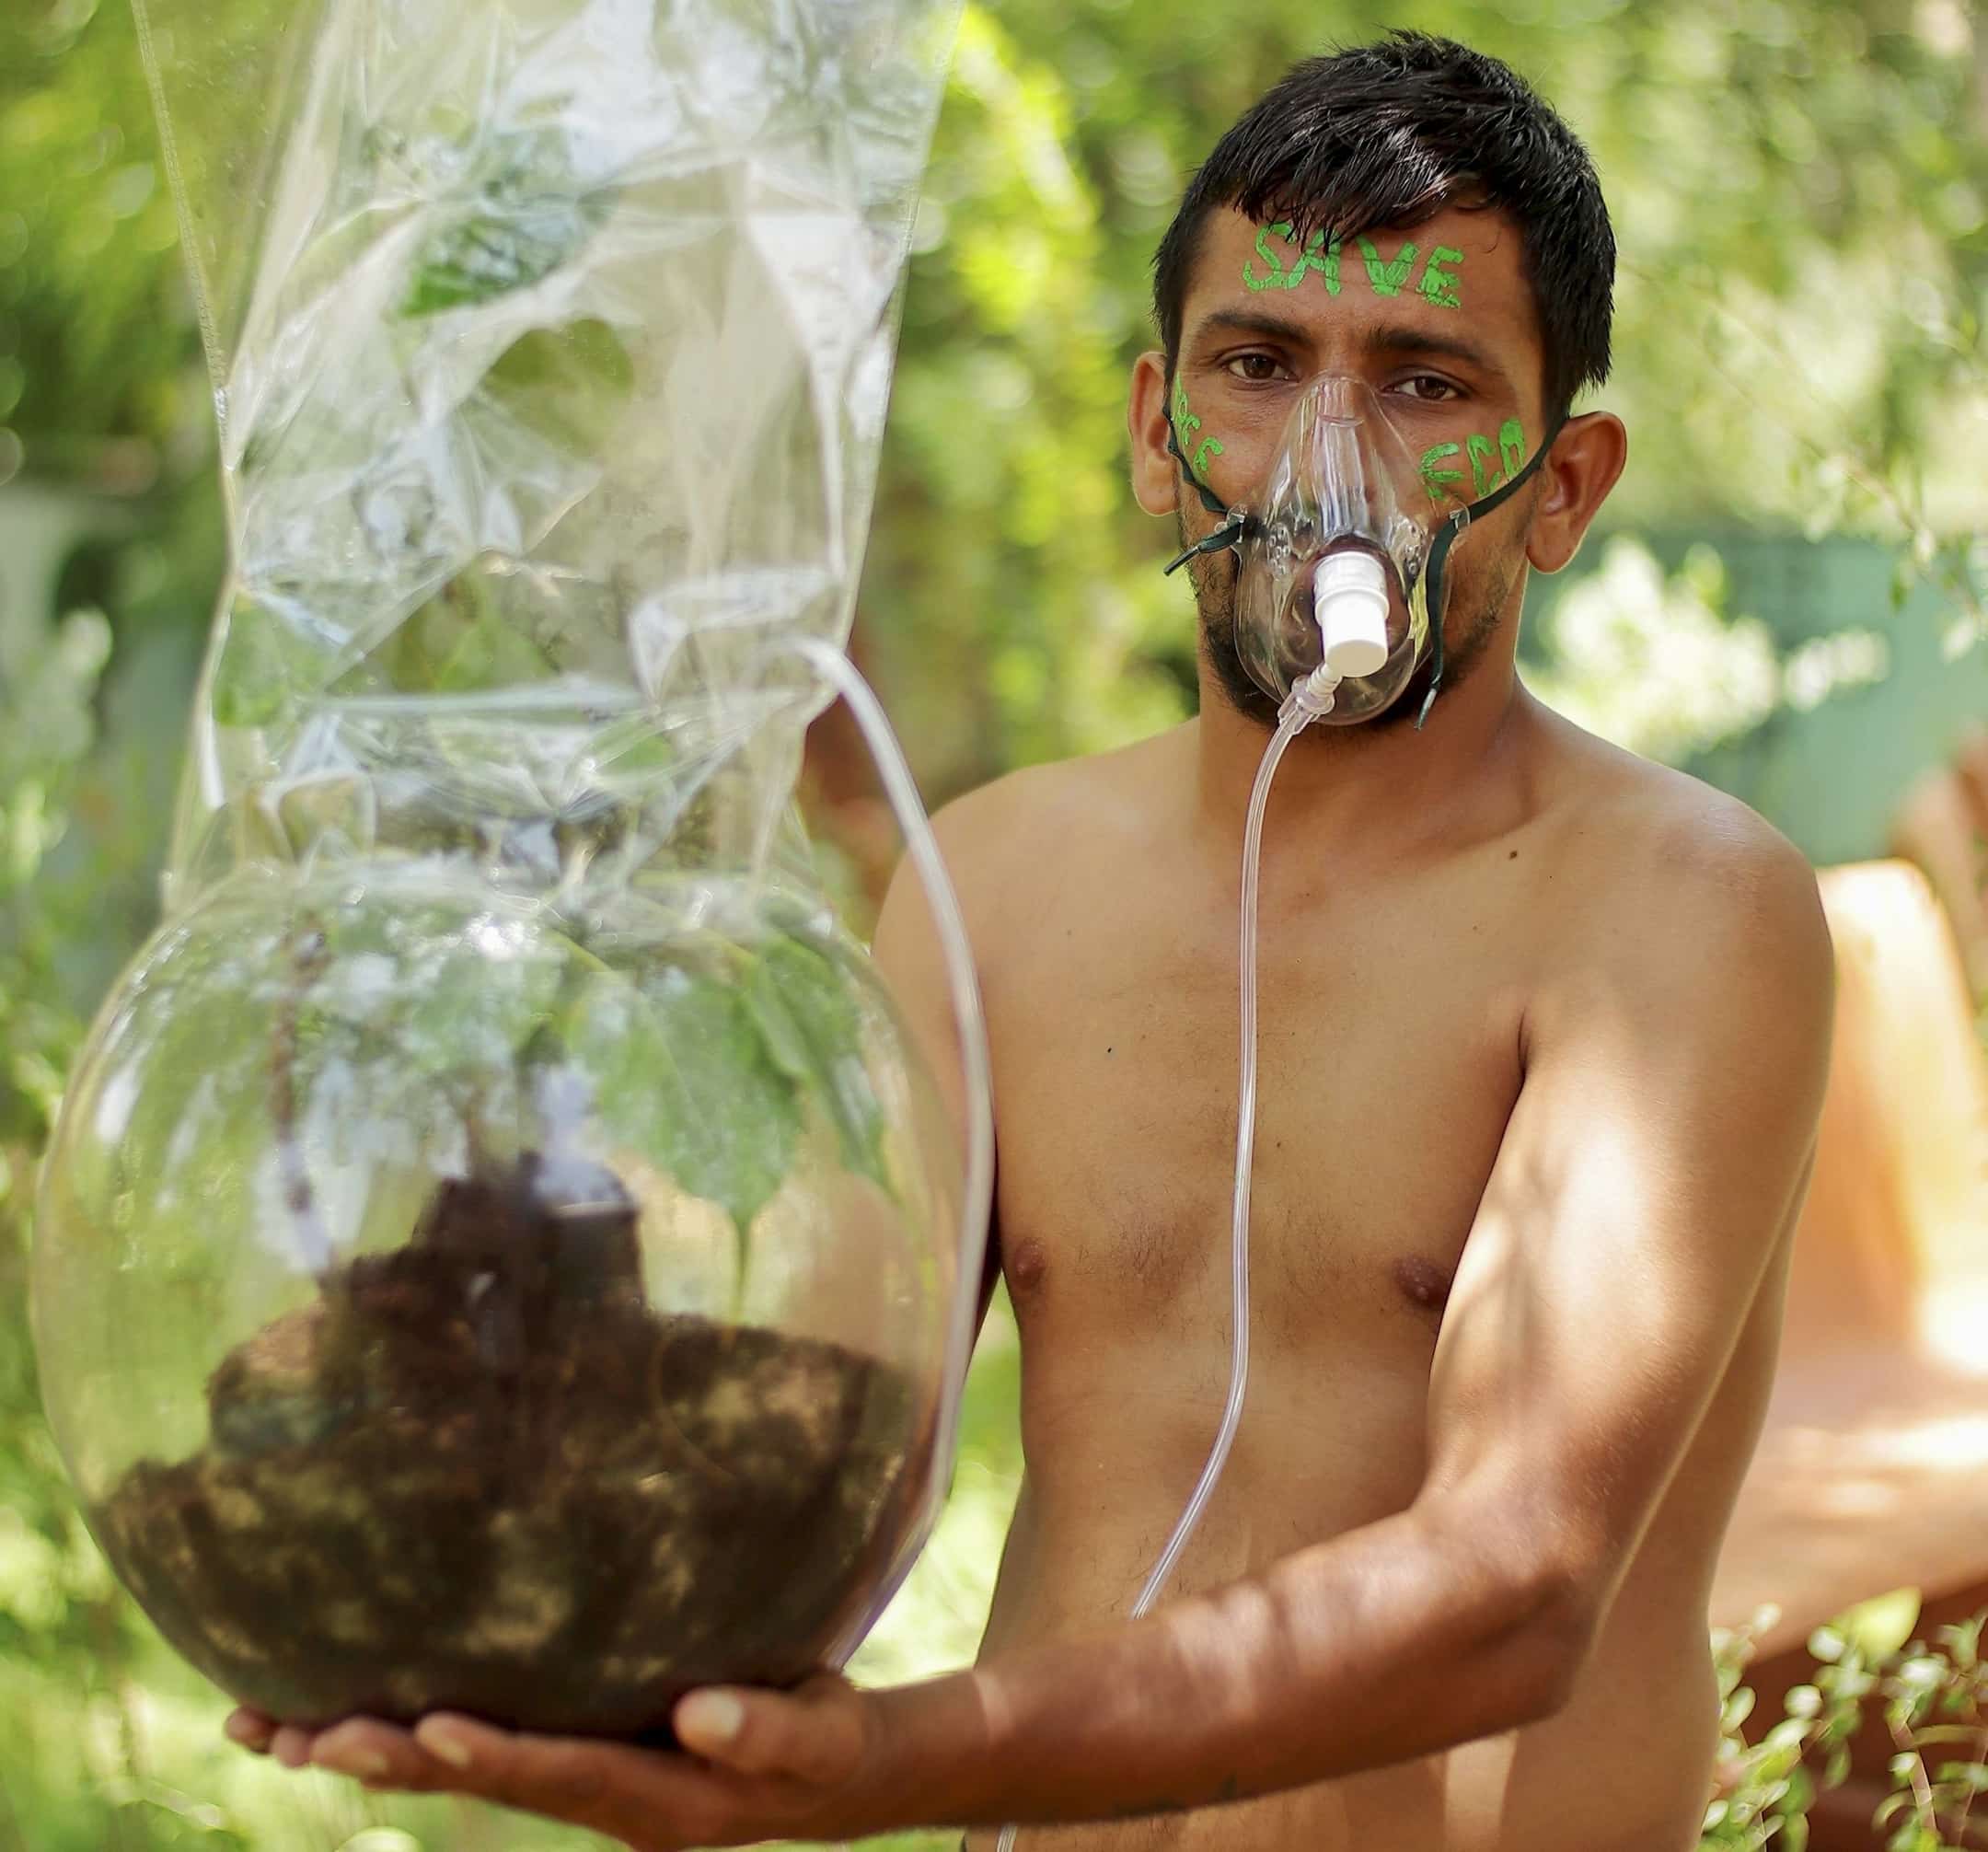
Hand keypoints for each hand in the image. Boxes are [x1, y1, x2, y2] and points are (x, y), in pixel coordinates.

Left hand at [224, 1675, 891, 1848]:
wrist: (824, 1779)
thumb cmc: (824, 1746)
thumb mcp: (817, 1735)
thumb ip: (764, 1727)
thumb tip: (698, 1711)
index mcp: (657, 1795)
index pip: (563, 1771)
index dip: (498, 1754)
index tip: (428, 1728)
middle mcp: (600, 1799)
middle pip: (486, 1781)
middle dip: (395, 1758)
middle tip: (309, 1735)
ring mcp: (579, 1781)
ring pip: (462, 1770)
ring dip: (371, 1753)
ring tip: (275, 1732)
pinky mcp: (571, 1758)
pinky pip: (477, 1750)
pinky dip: (404, 1738)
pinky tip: (343, 1716)